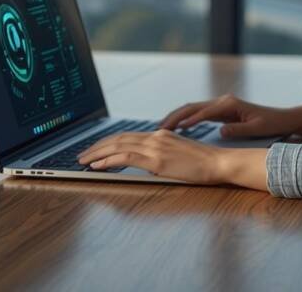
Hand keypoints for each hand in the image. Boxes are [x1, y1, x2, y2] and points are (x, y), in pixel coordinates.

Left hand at [77, 129, 267, 189]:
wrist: (219, 163)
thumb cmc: (204, 163)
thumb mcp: (179, 154)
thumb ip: (162, 155)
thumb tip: (148, 162)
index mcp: (161, 135)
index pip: (127, 136)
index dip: (108, 142)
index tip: (95, 148)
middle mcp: (156, 137)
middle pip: (119, 138)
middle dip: (97, 146)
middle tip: (82, 154)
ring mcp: (156, 147)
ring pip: (118, 146)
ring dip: (97, 153)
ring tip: (83, 160)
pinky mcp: (157, 160)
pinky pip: (126, 158)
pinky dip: (109, 161)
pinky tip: (98, 166)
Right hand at [159, 94, 301, 138]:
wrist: (282, 118)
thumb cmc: (271, 123)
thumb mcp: (256, 129)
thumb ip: (238, 130)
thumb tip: (219, 131)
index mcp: (230, 104)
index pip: (204, 111)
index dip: (189, 120)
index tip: (175, 129)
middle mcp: (223, 101)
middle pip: (193, 106)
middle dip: (175, 116)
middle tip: (159, 128)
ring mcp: (221, 104)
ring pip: (193, 108)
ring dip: (177, 116)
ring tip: (161, 128)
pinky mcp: (220, 110)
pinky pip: (198, 113)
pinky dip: (185, 119)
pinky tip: (176, 128)